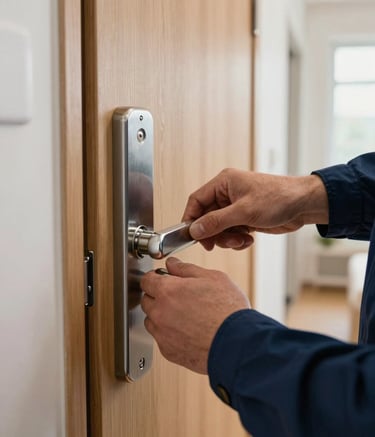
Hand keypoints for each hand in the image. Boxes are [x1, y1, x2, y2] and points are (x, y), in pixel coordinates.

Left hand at [140, 257, 249, 373]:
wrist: (237, 344)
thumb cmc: (228, 311)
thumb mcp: (212, 278)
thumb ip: (186, 269)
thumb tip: (172, 264)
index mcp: (168, 290)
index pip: (147, 280)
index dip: (155, 278)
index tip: (161, 279)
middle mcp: (160, 312)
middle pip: (147, 300)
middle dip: (158, 297)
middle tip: (178, 297)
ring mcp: (163, 334)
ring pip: (152, 321)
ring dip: (161, 316)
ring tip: (185, 315)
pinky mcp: (168, 352)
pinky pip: (162, 339)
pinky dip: (169, 334)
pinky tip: (187, 331)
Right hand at [182, 168, 328, 249]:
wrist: (304, 205)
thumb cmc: (278, 198)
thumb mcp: (244, 211)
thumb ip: (216, 221)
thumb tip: (194, 230)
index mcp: (223, 183)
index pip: (196, 200)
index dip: (191, 218)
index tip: (191, 236)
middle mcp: (227, 194)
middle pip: (206, 217)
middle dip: (213, 233)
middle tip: (217, 244)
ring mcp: (236, 207)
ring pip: (218, 228)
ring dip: (227, 238)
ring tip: (241, 240)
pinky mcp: (245, 218)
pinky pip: (231, 232)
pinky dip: (237, 239)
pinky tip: (249, 239)